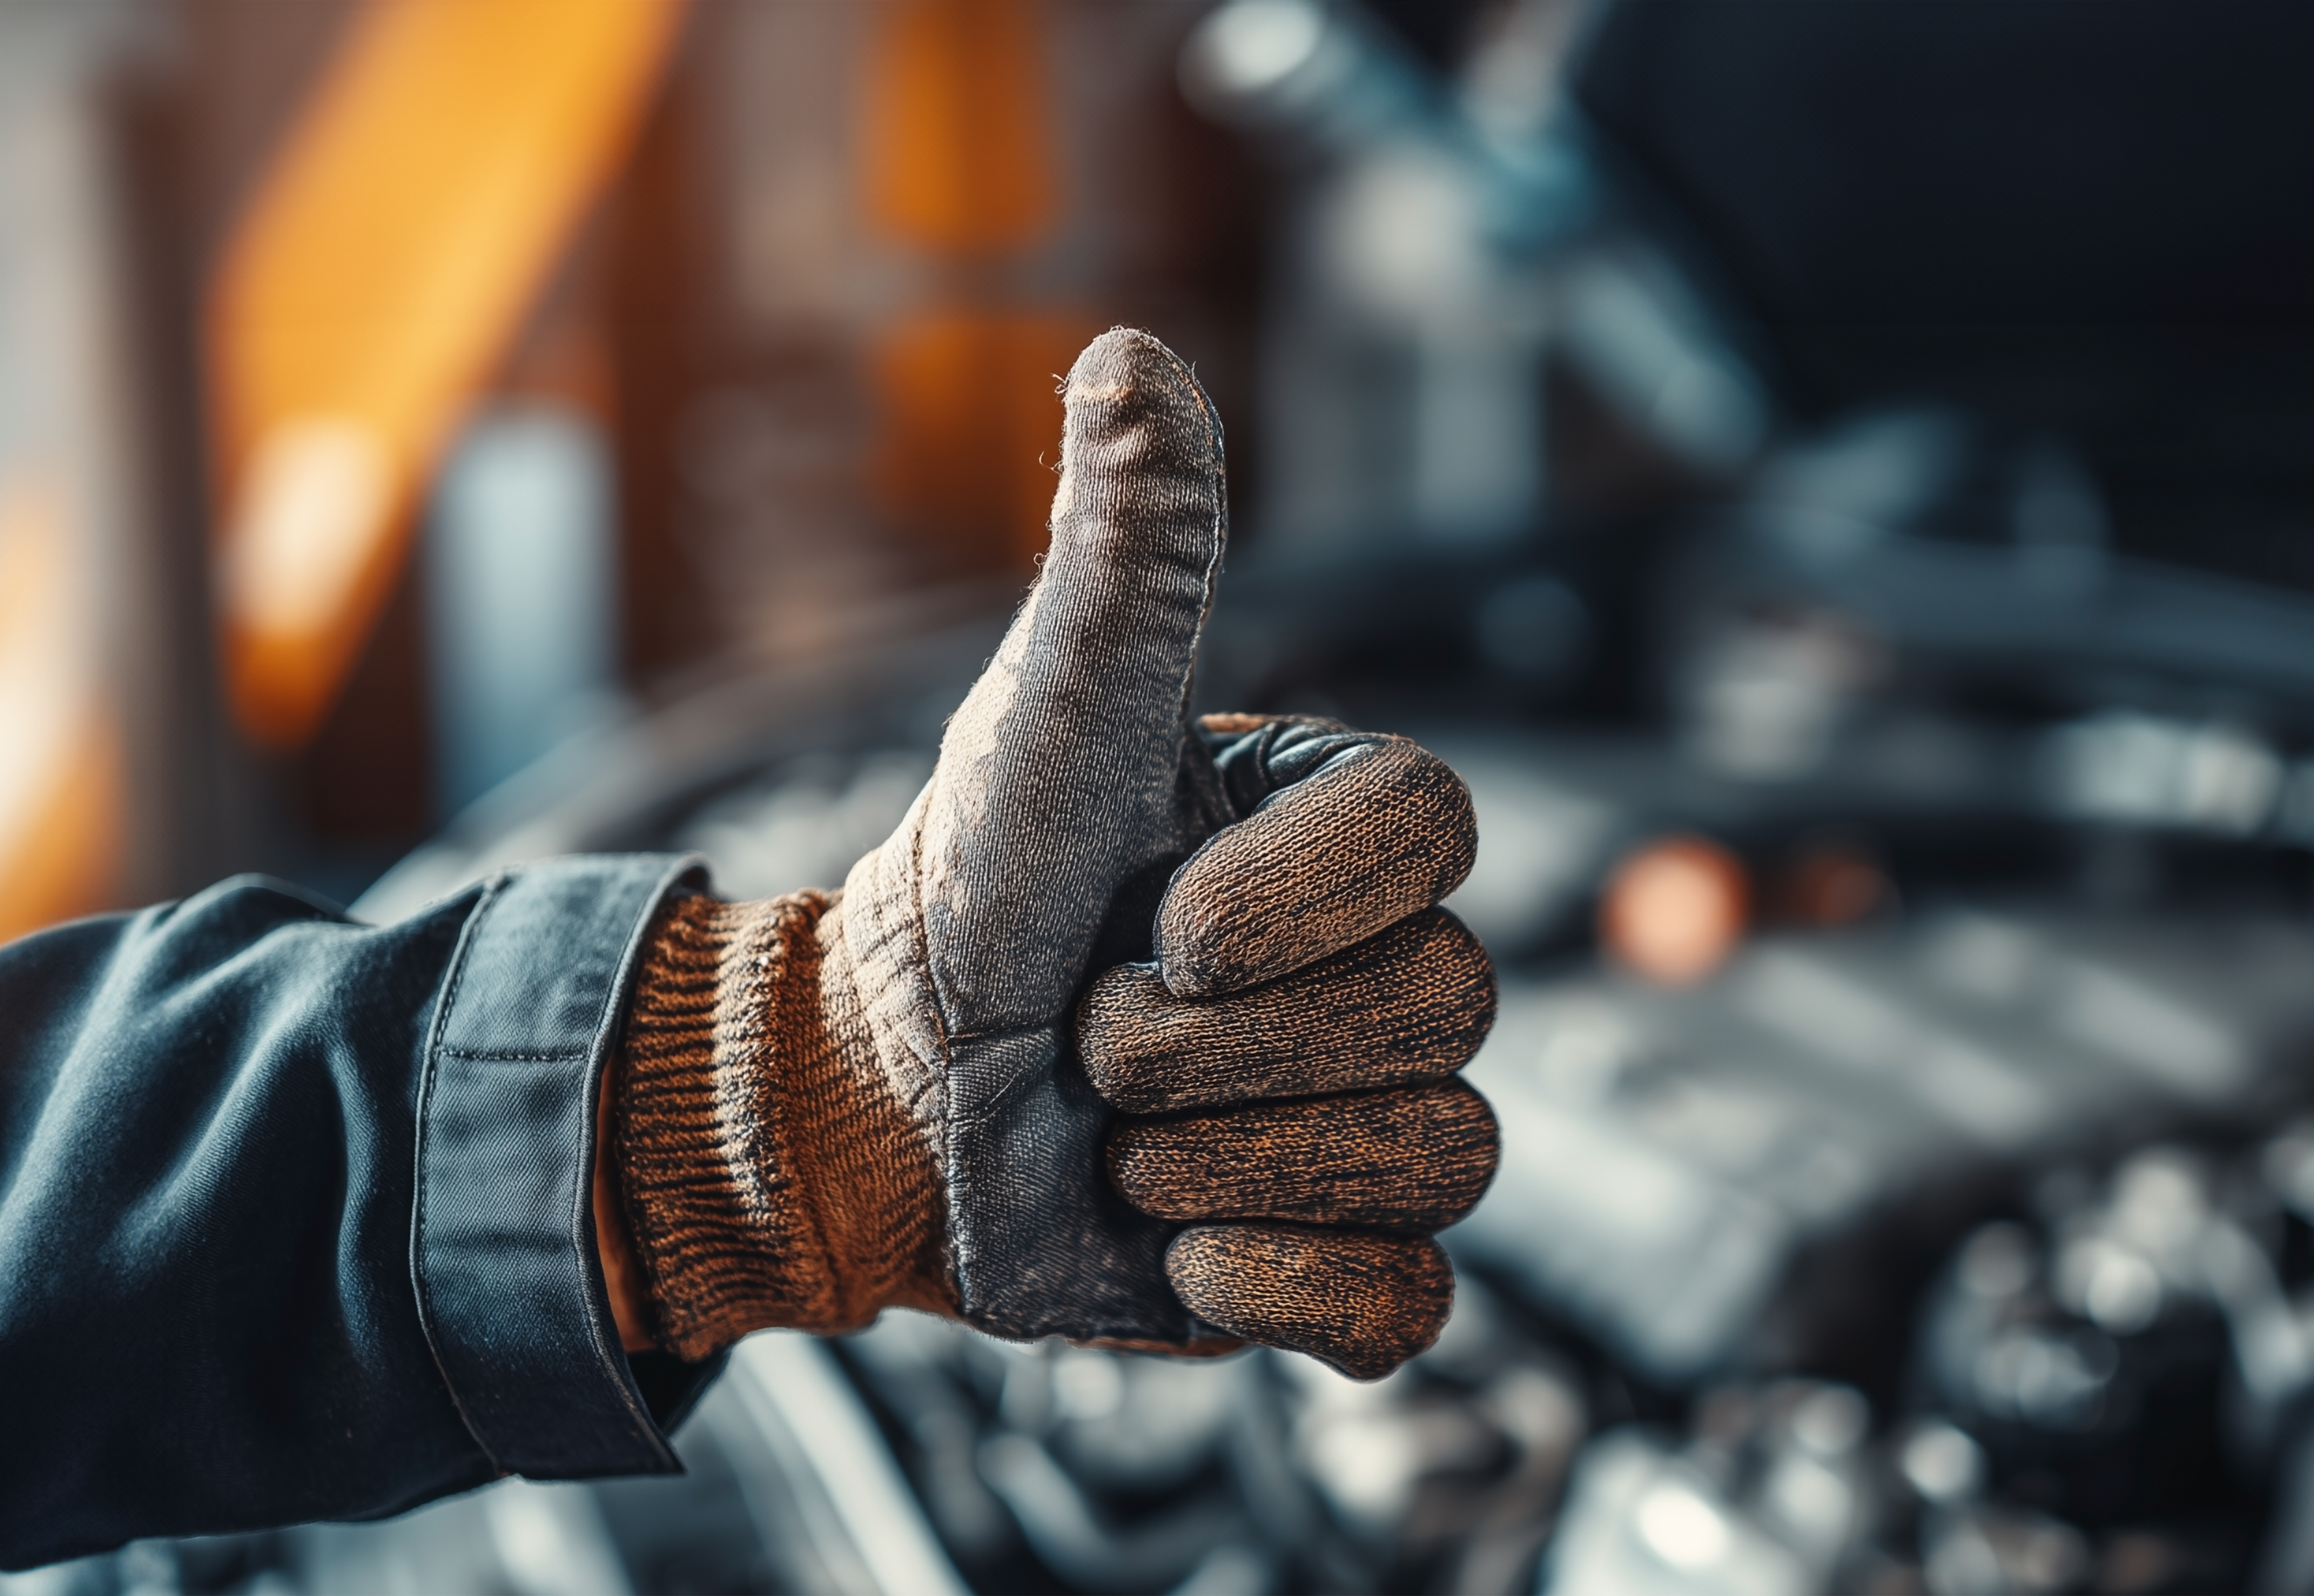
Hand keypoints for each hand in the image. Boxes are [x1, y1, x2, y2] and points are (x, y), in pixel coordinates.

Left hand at [602, 330, 1495, 1377]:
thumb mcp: (1044, 714)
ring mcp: (1371, 1121)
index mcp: (1338, 833)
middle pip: (1444, 1008)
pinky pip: (1403, 1305)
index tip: (1157, 920)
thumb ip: (1125, 555)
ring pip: (1427, 1154)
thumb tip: (1131, 354)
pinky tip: (1169, 1240)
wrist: (869, 1095)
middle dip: (1220, 1042)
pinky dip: (1271, 1284)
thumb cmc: (965, 893)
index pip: (1444, 833)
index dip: (1298, 897)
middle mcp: (1379, 968)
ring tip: (1112, 1125)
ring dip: (1220, 1152)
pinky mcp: (1339, 1265)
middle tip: (1095, 1029)